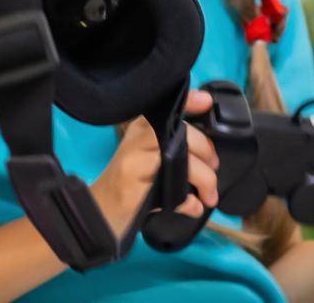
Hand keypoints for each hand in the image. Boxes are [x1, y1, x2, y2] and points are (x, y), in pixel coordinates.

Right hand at [91, 88, 218, 234]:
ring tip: (209, 196)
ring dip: (204, 180)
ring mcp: (133, 163)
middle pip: (180, 134)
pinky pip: (172, 192)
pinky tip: (193, 207)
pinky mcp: (132, 188)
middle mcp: (136, 140)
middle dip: (206, 151)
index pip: (165, 107)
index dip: (188, 101)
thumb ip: (174, 146)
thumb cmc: (129, 184)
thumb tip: (210, 151)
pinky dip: (188, 202)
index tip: (206, 101)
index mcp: (140, 128)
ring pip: (180, 160)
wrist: (100, 213)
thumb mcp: (148, 156)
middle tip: (214, 166)